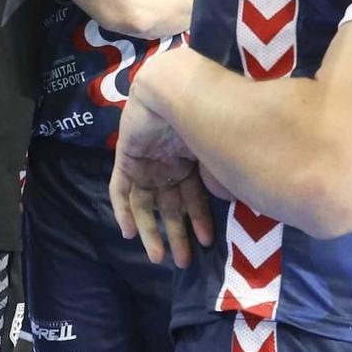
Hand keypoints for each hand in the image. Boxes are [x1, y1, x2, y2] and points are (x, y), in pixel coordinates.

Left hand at [108, 88, 215, 267]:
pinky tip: (128, 234)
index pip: (194, 198)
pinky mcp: (126, 158)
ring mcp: (146, 161)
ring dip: (151, 230)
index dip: (199, 221)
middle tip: (182, 262)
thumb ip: (222, 179)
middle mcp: (168, 164)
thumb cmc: (204, 117)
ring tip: (158, 257)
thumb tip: (231, 202)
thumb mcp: (218, 155)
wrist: (176, 89)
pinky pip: (121, 189)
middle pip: (169, 205)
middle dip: (176, 234)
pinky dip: (123, 211)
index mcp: (191, 161)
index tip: (207, 243)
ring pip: (145, 203)